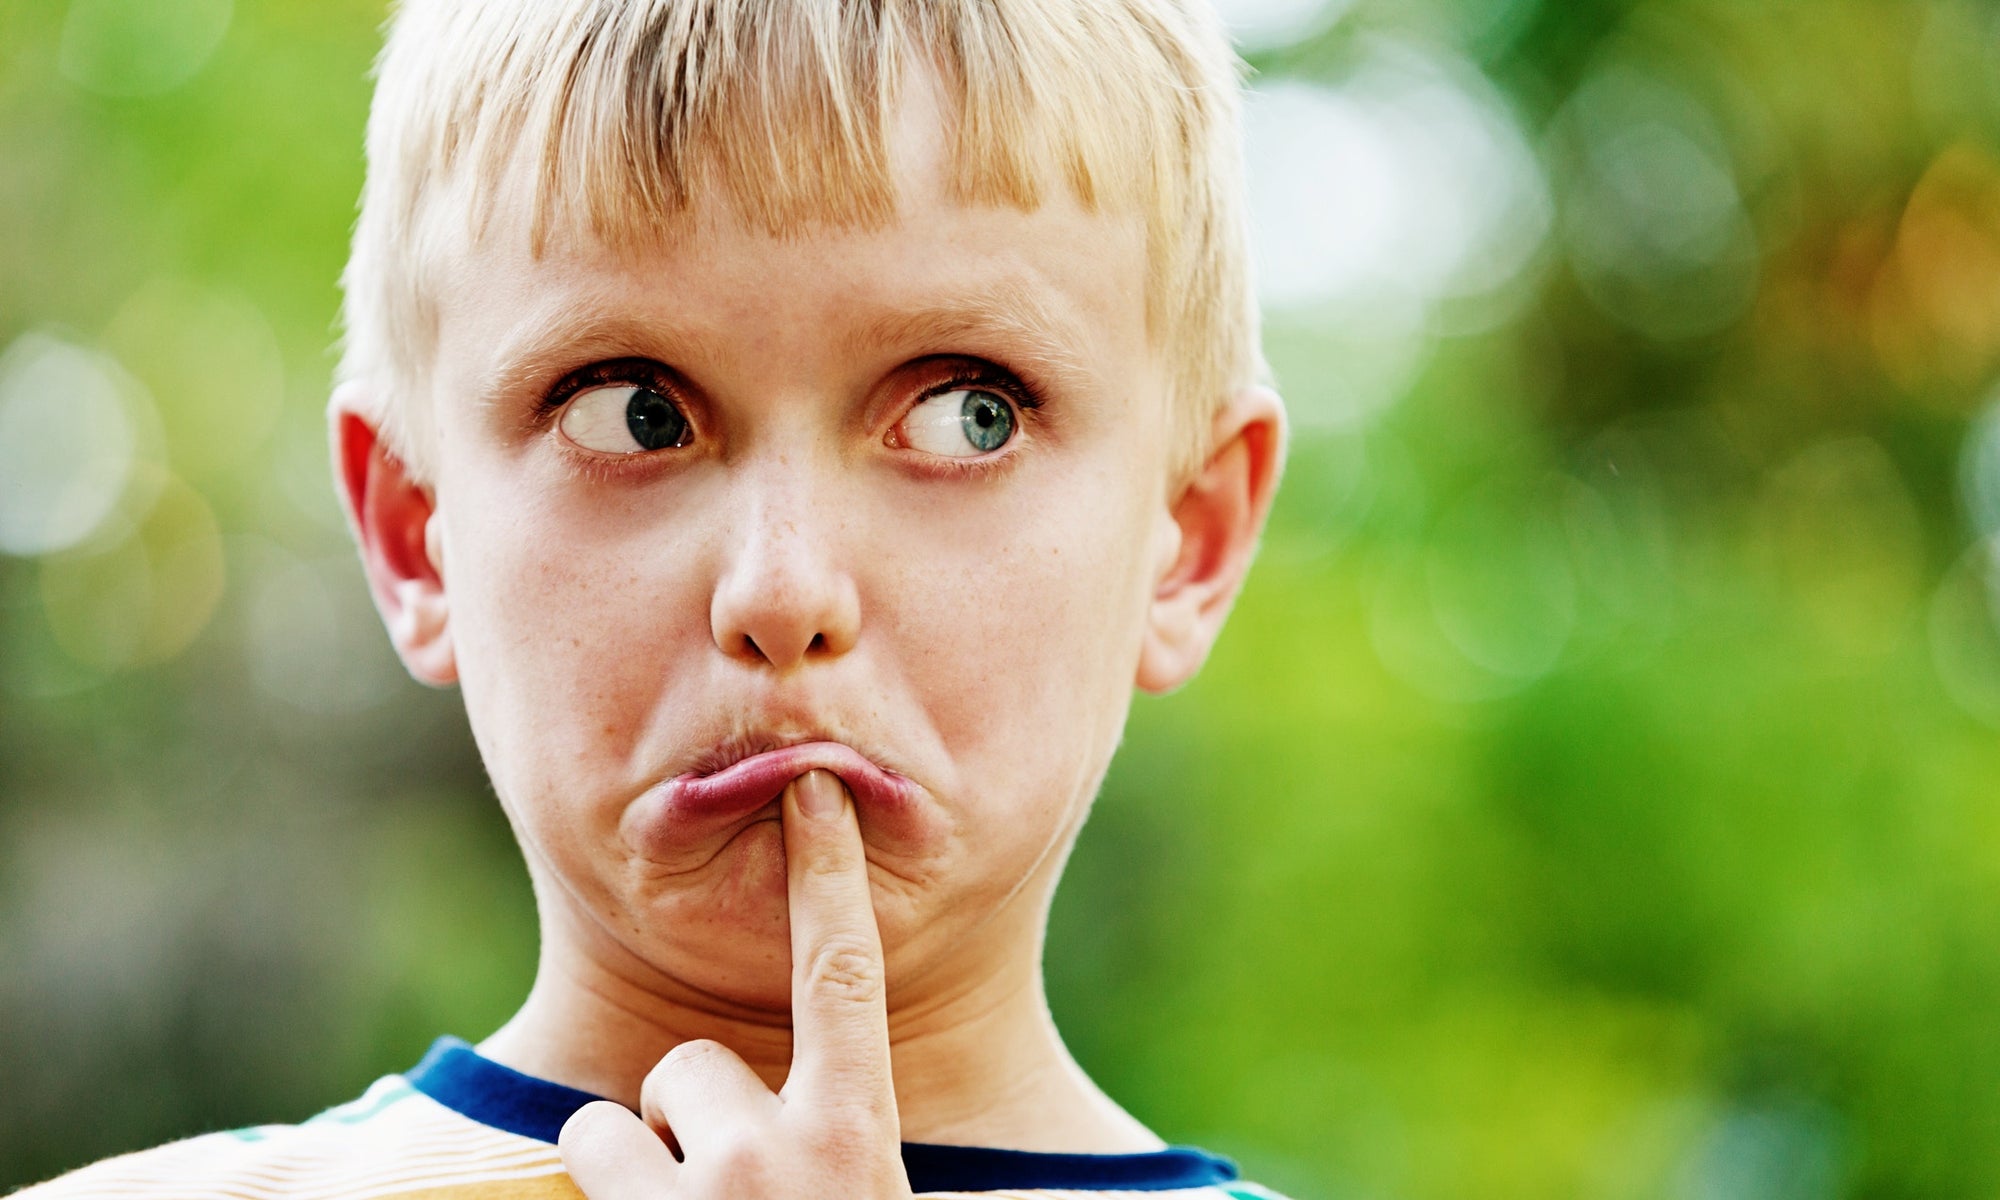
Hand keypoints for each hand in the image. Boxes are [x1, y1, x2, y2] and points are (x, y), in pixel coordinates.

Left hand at [558, 769, 913, 1199]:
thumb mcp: (873, 1197)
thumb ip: (851, 1140)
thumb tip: (863, 1100)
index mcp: (858, 1143)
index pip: (844, 976)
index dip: (830, 875)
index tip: (816, 788)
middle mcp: (784, 1160)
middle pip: (695, 1062)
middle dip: (691, 1116)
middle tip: (729, 1193)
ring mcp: (707, 1195)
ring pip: (623, 1109)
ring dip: (643, 1162)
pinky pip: (586, 1144)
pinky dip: (605, 1189)